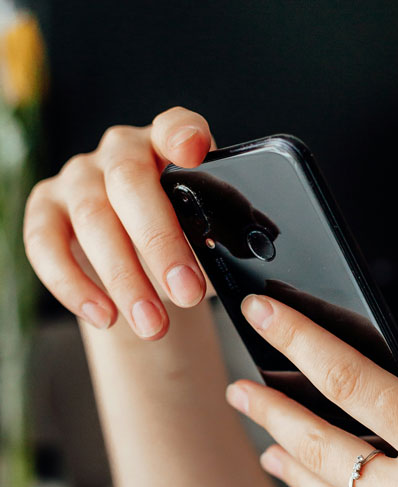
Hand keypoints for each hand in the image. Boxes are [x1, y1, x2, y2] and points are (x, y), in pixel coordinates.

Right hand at [23, 106, 216, 338]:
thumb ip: (219, 240)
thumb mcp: (208, 238)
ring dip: (124, 279)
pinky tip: (104, 317)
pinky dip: (73, 285)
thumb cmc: (183, 244)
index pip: (175, 127)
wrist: (143, 266)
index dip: (182, 135)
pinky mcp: (46, 209)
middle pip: (129, 184)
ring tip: (153, 325)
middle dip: (160, 243)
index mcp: (168, 147)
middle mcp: (120, 152)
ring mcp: (78, 177)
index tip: (193, 151)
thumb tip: (229, 267)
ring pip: (92, 219)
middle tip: (187, 294)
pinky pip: (45, 244)